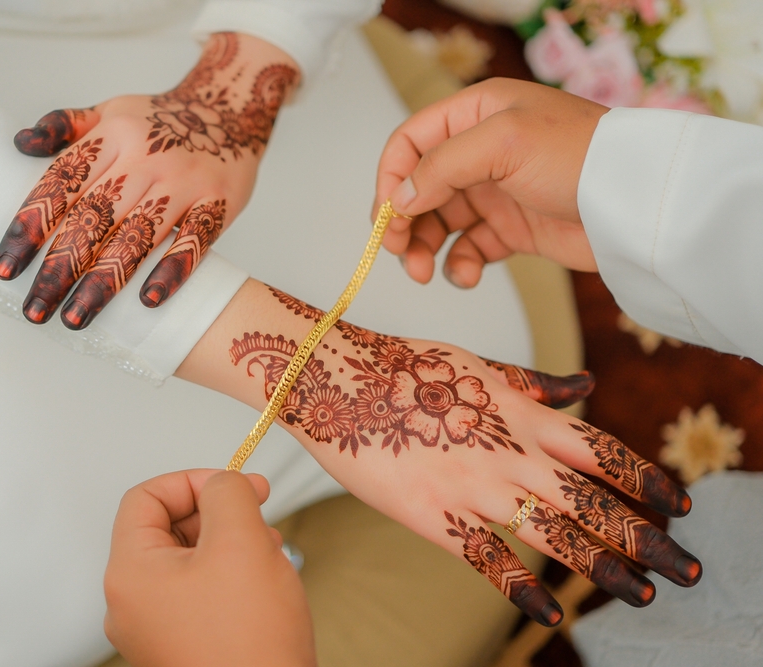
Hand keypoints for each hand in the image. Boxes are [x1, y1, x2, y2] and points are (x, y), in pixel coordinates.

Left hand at [0, 33, 299, 327]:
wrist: (233, 108)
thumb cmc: (160, 119)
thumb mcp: (111, 108)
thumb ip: (64, 124)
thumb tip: (19, 143)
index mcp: (113, 133)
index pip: (61, 183)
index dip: (30, 228)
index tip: (6, 268)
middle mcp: (147, 155)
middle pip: (94, 218)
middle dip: (60, 268)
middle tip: (35, 310)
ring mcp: (186, 180)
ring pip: (138, 236)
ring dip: (104, 282)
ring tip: (75, 319)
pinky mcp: (220, 202)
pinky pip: (194, 241)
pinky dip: (172, 270)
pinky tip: (148, 301)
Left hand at [104, 469, 315, 666]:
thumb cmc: (250, 644)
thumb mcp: (241, 542)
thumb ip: (227, 494)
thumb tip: (223, 481)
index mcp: (130, 573)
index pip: (144, 498)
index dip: (192, 481)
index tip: (233, 483)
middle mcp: (132, 602)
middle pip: (164, 528)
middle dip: (215, 511)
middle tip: (257, 507)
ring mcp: (154, 628)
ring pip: (186, 559)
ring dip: (226, 541)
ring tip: (267, 546)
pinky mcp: (179, 645)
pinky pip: (196, 592)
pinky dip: (227, 574)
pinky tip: (262, 579)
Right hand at [180, 281, 701, 625]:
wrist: (335, 377)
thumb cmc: (404, 367)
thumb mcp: (480, 364)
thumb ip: (536, 383)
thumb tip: (586, 383)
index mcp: (522, 411)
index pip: (604, 451)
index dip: (648, 481)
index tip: (681, 504)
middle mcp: (509, 449)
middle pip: (594, 500)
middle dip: (647, 537)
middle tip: (684, 568)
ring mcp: (473, 484)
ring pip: (555, 533)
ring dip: (605, 566)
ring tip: (641, 593)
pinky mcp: (434, 515)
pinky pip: (487, 558)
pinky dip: (522, 589)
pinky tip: (550, 613)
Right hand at [374, 78, 607, 286]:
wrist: (637, 204)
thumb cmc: (580, 156)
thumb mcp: (502, 143)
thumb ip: (440, 167)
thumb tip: (396, 200)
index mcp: (475, 114)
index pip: (411, 142)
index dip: (390, 178)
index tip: (385, 217)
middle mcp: (480, 150)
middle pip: (418, 188)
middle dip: (403, 222)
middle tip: (398, 253)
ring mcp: (495, 191)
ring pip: (438, 223)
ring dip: (424, 249)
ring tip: (425, 273)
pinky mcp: (512, 229)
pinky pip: (469, 249)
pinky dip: (460, 265)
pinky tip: (468, 275)